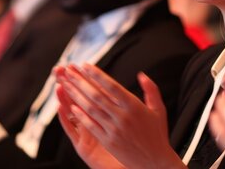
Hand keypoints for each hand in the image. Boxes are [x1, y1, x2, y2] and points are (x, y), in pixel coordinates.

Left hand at [56, 64, 183, 168]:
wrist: (155, 161)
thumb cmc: (157, 134)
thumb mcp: (159, 110)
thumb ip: (151, 90)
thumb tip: (141, 75)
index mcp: (134, 106)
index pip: (111, 86)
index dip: (97, 75)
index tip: (85, 66)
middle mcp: (122, 117)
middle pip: (97, 96)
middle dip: (80, 82)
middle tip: (68, 71)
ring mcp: (114, 130)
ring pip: (91, 109)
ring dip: (76, 95)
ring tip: (65, 85)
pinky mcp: (108, 141)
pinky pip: (91, 126)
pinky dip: (81, 115)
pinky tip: (71, 106)